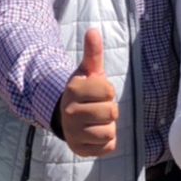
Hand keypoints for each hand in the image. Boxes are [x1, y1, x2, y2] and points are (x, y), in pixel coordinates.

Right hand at [59, 29, 117, 156]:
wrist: (68, 115)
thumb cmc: (85, 91)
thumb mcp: (88, 71)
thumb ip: (93, 52)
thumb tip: (92, 30)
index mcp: (73, 89)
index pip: (109, 91)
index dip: (107, 91)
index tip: (97, 92)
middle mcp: (70, 112)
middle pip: (111, 112)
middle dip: (109, 109)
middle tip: (97, 107)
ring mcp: (73, 132)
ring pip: (110, 131)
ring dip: (108, 126)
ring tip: (96, 121)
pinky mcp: (80, 149)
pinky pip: (108, 147)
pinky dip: (106, 141)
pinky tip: (95, 133)